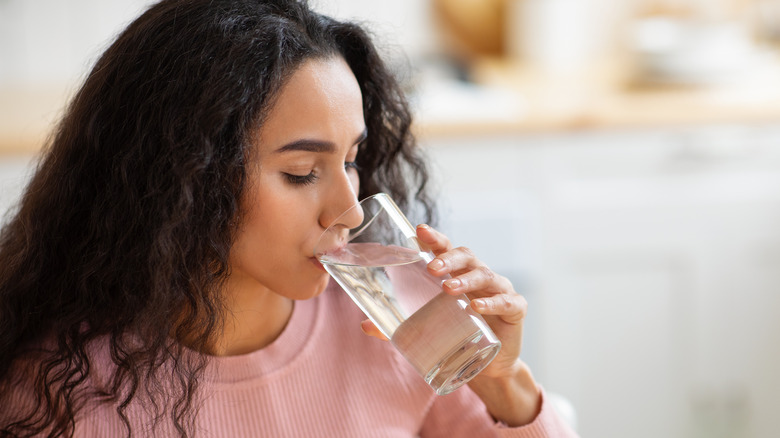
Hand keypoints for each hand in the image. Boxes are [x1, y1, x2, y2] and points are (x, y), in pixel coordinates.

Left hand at [360, 224, 540, 424]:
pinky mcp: (516, 308)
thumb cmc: (457, 337)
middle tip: (431, 268)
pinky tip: (478, 308)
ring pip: (485, 275)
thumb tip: (364, 324)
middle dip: (448, 258)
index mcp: (457, 274)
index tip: (420, 230)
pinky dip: (493, 303)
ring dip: (466, 280)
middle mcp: (479, 276)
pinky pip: (507, 301)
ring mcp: (499, 290)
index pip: (446, 249)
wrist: (489, 367)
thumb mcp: (427, 329)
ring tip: (449, 288)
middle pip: (466, 256)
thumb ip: (397, 327)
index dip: (434, 238)